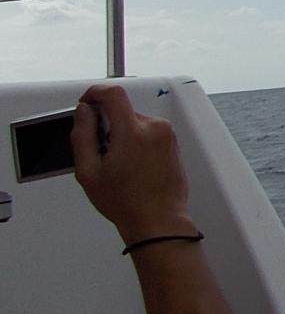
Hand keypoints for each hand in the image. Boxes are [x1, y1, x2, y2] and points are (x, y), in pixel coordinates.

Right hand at [71, 84, 196, 245]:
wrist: (157, 219)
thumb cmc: (127, 202)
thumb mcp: (89, 171)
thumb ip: (82, 135)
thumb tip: (84, 112)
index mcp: (133, 131)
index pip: (113, 93)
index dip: (94, 93)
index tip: (86, 102)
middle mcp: (155, 128)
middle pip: (123, 111)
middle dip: (107, 125)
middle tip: (100, 152)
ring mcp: (167, 135)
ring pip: (136, 122)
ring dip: (123, 134)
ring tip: (119, 164)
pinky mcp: (173, 142)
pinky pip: (149, 132)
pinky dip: (137, 141)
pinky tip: (132, 166)